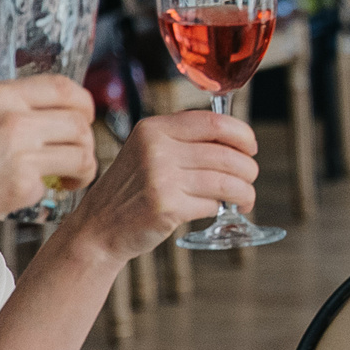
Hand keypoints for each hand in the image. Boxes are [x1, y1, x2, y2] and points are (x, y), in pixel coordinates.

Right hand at [0, 77, 97, 261]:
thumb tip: (11, 111)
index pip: (64, 88)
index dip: (81, 104)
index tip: (82, 118)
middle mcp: (14, 118)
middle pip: (79, 121)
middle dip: (85, 138)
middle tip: (77, 153)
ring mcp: (21, 152)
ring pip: (81, 153)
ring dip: (82, 166)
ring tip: (69, 177)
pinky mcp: (21, 185)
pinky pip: (54, 183)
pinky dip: (52, 190)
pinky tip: (37, 193)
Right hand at [55, 112, 259, 266]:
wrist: (97, 228)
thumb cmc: (131, 190)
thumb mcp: (147, 151)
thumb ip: (183, 139)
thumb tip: (236, 139)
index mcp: (154, 129)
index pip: (213, 122)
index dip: (242, 134)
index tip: (251, 147)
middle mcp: (156, 150)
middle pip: (226, 154)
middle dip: (248, 169)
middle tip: (249, 179)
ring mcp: (160, 179)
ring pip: (226, 181)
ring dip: (244, 192)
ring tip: (245, 199)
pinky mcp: (166, 207)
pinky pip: (212, 204)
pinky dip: (221, 208)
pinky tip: (218, 209)